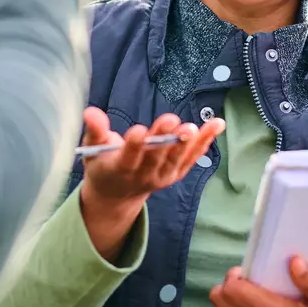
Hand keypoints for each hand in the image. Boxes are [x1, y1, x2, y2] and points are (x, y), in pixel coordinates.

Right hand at [79, 107, 224, 261]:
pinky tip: (217, 124)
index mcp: (119, 170)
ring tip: (195, 127)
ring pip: (176, 159)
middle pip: (155, 157)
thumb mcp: (92, 150)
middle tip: (172, 121)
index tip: (138, 131)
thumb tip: (90, 112)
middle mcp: (143, 176)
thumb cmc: (103, 165)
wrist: (117, 194)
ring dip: (187, 143)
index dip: (133, 146)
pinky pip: (192, 158)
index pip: (128, 158)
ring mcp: (162, 177)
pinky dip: (205, 142)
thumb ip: (95, 131)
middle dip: (163, 139)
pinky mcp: (176, 174)